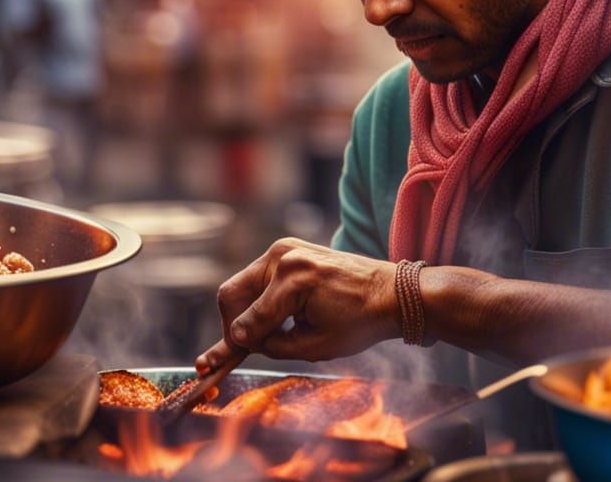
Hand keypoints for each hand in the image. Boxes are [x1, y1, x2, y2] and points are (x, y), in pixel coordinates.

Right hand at [196, 237, 399, 369]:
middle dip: (233, 325)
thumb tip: (241, 341)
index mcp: (292, 279)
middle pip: (232, 293)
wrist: (393, 293)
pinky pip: (260, 277)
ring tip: (270, 334)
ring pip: (243, 285)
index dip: (234, 345)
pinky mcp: (290, 248)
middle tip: (238, 349)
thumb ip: (272, 344)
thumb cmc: (361, 321)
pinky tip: (280, 317)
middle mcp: (284, 255)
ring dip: (248, 312)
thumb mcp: (315, 345)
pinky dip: (261, 299)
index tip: (217, 362)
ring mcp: (286, 247)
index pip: (247, 319)